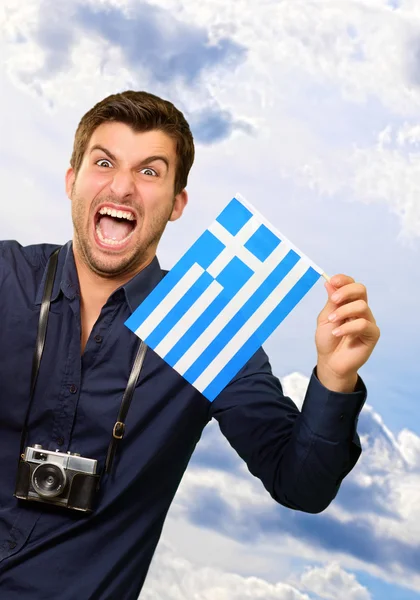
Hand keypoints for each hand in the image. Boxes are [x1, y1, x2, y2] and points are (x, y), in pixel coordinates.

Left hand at [315, 274, 379, 392]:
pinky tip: (337, 333)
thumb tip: (330, 282)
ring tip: (332, 322)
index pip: (352, 284)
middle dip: (346, 291)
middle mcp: (360, 310)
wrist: (330, 362)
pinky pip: (363, 324)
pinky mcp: (372, 334)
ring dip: (343, 312)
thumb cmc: (327, 340)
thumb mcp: (325, 318)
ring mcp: (368, 321)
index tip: (332, 281)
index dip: (344, 280)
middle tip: (333, 300)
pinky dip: (347, 327)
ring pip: (361, 306)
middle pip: (361, 290)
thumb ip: (331, 302)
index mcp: (348, 303)